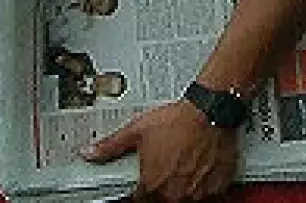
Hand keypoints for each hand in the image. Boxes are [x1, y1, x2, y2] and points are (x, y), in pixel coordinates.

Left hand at [83, 100, 238, 201]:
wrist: (211, 110)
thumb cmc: (178, 120)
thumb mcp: (137, 130)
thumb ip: (111, 146)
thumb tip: (89, 153)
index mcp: (152, 184)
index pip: (138, 201)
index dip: (139, 191)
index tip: (144, 182)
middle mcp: (174, 193)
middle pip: (162, 200)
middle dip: (162, 187)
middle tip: (167, 166)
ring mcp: (197, 192)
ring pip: (184, 199)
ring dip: (182, 187)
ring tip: (184, 164)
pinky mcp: (216, 187)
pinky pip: (207, 194)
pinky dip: (202, 185)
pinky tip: (200, 168)